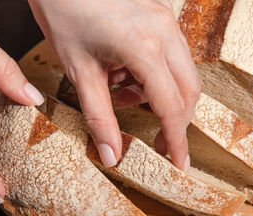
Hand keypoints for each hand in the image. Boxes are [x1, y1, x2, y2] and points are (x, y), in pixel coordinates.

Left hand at [29, 0, 199, 169]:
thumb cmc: (63, 15)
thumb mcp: (80, 72)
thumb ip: (100, 117)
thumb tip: (113, 155)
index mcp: (145, 47)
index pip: (172, 106)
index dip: (176, 139)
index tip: (178, 164)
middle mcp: (165, 31)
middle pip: (189, 90)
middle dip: (176, 121)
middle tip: (158, 143)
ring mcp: (166, 19)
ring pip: (182, 72)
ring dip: (162, 95)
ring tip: (123, 96)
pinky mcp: (161, 15)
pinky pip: (171, 55)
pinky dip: (155, 75)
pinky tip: (125, 74)